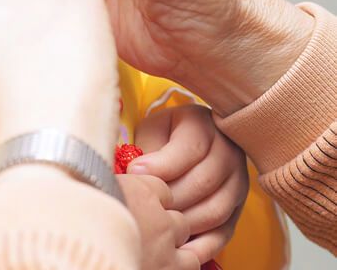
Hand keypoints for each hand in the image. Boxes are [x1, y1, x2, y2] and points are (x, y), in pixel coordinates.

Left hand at [129, 105, 247, 263]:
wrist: (190, 142)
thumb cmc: (164, 137)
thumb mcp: (154, 130)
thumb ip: (148, 148)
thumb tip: (135, 176)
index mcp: (204, 124)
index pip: (190, 148)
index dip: (162, 164)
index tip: (134, 173)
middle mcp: (228, 150)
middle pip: (204, 181)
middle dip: (171, 197)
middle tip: (146, 205)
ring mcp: (238, 180)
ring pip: (216, 209)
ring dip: (185, 222)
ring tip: (158, 223)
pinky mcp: (238, 208)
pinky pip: (224, 232)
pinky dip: (202, 244)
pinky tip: (179, 249)